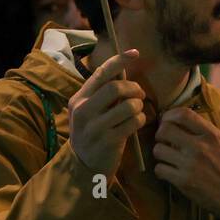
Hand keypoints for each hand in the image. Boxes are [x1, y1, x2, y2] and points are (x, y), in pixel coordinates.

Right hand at [67, 49, 145, 177]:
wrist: (84, 166)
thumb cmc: (92, 133)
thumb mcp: (89, 111)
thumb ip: (102, 94)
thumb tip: (124, 69)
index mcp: (79, 99)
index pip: (100, 72)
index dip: (119, 60)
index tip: (134, 52)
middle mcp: (83, 111)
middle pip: (116, 87)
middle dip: (134, 88)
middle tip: (139, 94)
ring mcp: (95, 127)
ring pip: (128, 105)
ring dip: (139, 106)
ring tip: (137, 111)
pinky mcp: (108, 141)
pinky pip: (133, 122)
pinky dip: (140, 119)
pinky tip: (137, 123)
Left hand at [152, 107, 219, 219]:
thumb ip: (204, 131)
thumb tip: (180, 120)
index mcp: (212, 135)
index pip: (183, 114)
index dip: (169, 115)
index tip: (167, 121)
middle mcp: (200, 147)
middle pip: (165, 129)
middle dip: (160, 134)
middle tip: (164, 140)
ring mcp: (190, 164)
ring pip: (158, 150)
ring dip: (160, 153)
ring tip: (168, 157)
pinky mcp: (183, 181)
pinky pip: (159, 169)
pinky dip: (161, 170)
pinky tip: (169, 172)